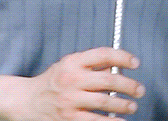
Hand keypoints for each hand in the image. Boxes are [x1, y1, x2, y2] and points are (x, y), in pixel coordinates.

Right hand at [15, 47, 144, 120]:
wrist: (27, 101)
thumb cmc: (54, 80)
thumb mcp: (69, 64)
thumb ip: (92, 64)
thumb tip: (120, 68)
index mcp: (73, 62)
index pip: (104, 54)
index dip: (123, 57)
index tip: (136, 63)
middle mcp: (71, 79)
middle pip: (108, 81)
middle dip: (129, 86)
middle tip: (140, 90)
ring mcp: (69, 101)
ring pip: (104, 103)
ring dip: (123, 105)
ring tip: (132, 106)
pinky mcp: (68, 119)